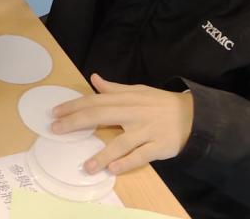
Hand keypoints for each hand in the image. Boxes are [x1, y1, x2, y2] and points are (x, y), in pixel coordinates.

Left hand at [51, 73, 193, 176]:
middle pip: (101, 116)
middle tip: (56, 130)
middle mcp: (134, 113)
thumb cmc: (160, 104)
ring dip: (102, 154)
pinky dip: (126, 162)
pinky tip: (112, 169)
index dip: (74, 106)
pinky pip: (141, 156)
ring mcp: (146, 131)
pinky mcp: (159, 147)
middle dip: (76, 122)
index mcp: (126, 99)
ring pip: (121, 142)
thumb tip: (94, 79)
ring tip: (86, 166)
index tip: (55, 112)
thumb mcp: (138, 91)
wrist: (193, 116)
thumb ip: (114, 89)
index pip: (95, 101)